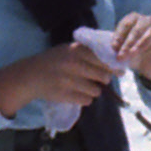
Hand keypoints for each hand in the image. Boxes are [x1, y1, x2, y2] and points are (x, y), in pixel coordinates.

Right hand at [0, 42, 120, 116]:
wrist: (31, 75)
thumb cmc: (54, 61)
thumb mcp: (69, 49)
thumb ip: (89, 52)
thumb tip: (115, 61)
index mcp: (76, 50)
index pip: (105, 59)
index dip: (114, 66)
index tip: (120, 70)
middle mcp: (73, 64)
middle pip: (104, 76)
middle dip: (104, 79)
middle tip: (99, 79)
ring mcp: (68, 81)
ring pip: (97, 90)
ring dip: (94, 90)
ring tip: (84, 85)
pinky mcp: (65, 95)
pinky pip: (87, 100)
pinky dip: (85, 98)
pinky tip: (76, 93)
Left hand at [112, 12, 150, 88]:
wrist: (149, 63)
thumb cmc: (133, 53)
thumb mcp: (124, 50)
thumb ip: (120, 48)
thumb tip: (114, 49)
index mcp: (133, 18)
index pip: (125, 25)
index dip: (119, 36)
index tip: (114, 47)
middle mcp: (147, 20)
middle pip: (136, 30)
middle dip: (127, 44)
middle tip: (121, 56)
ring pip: (150, 34)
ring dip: (140, 45)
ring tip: (133, 54)